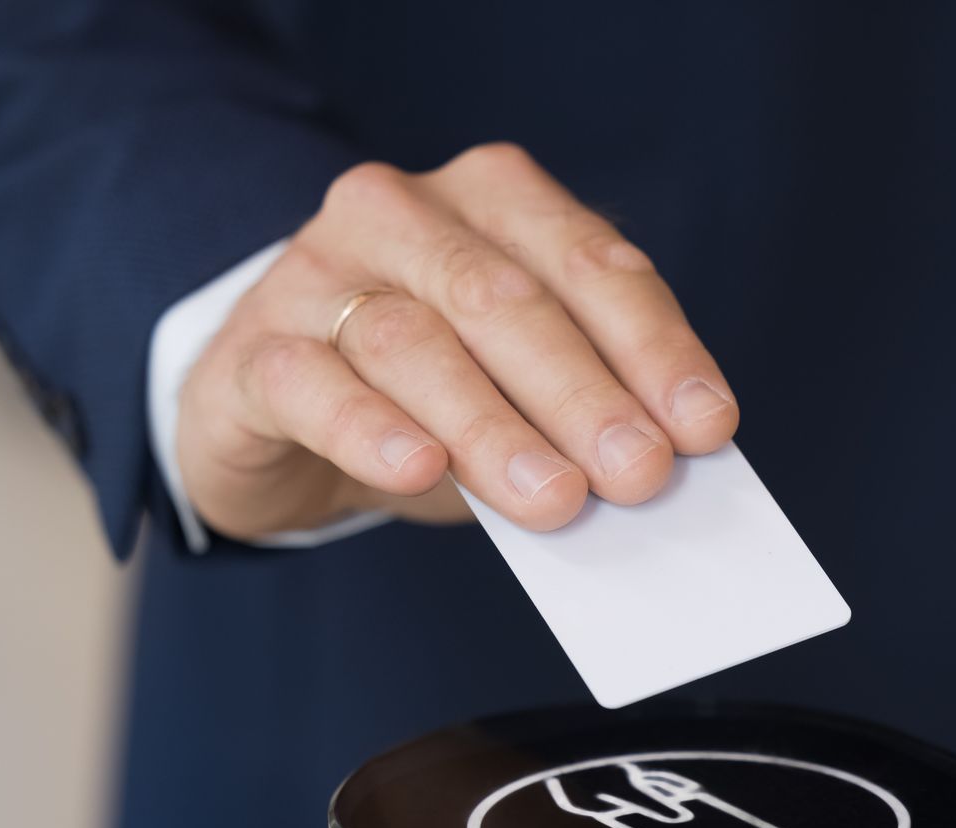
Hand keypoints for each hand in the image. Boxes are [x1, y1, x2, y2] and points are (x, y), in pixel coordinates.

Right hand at [174, 143, 738, 539]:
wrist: (274, 415)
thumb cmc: (424, 397)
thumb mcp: (517, 391)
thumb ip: (580, 412)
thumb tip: (659, 470)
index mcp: (489, 202)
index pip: (588, 262)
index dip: (653, 346)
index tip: (705, 428)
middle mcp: (398, 217)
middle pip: (500, 299)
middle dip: (581, 392)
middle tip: (638, 474)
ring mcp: (313, 277)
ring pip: (409, 341)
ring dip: (490, 425)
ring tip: (554, 498)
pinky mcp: (250, 355)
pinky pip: (310, 385)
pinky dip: (369, 429)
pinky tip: (420, 468)